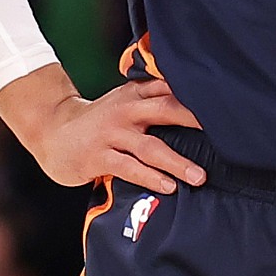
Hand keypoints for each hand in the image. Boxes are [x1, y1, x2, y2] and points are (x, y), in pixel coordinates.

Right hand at [0, 67, 206, 195]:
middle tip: (223, 135)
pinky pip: (129, 168)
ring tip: (199, 177)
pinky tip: (168, 186)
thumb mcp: (123, 101)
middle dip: (194, 121)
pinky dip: (150, 177)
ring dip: (177, 162)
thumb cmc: (98, 121)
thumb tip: (197, 108)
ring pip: (150, 147)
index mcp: (134, 94)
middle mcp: (125, 111)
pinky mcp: (98, 157)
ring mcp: (111, 134)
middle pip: (165, 110)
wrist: (51, 131)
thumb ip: (154, 99)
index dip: (196, 94)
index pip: (169, 88)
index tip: (224, 104)